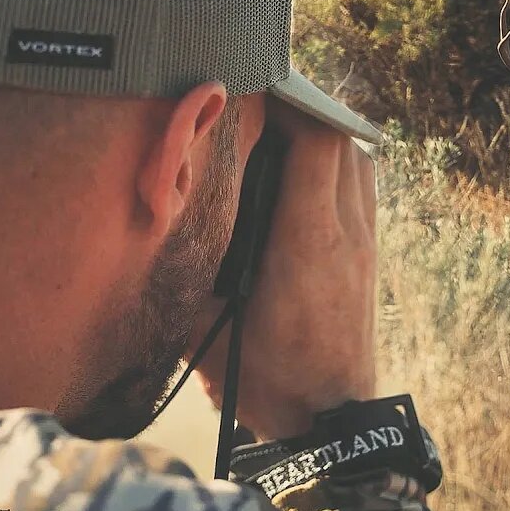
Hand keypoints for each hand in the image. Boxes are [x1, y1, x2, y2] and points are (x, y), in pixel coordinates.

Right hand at [188, 100, 376, 439]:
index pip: (318, 145)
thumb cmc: (267, 379)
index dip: (291, 105)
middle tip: (260, 101)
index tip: (255, 88)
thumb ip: (179, 277)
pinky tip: (301, 172)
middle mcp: (347, 234)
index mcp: (309, 243)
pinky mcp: (370, 256)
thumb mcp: (205, 330)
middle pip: (342, 140)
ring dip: (323, 136)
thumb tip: (139, 232)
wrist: (330, 421)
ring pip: (358, 160)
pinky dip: (337, 165)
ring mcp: (365, 244)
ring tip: (280, 130)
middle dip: (303, 111)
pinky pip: (362, 187)